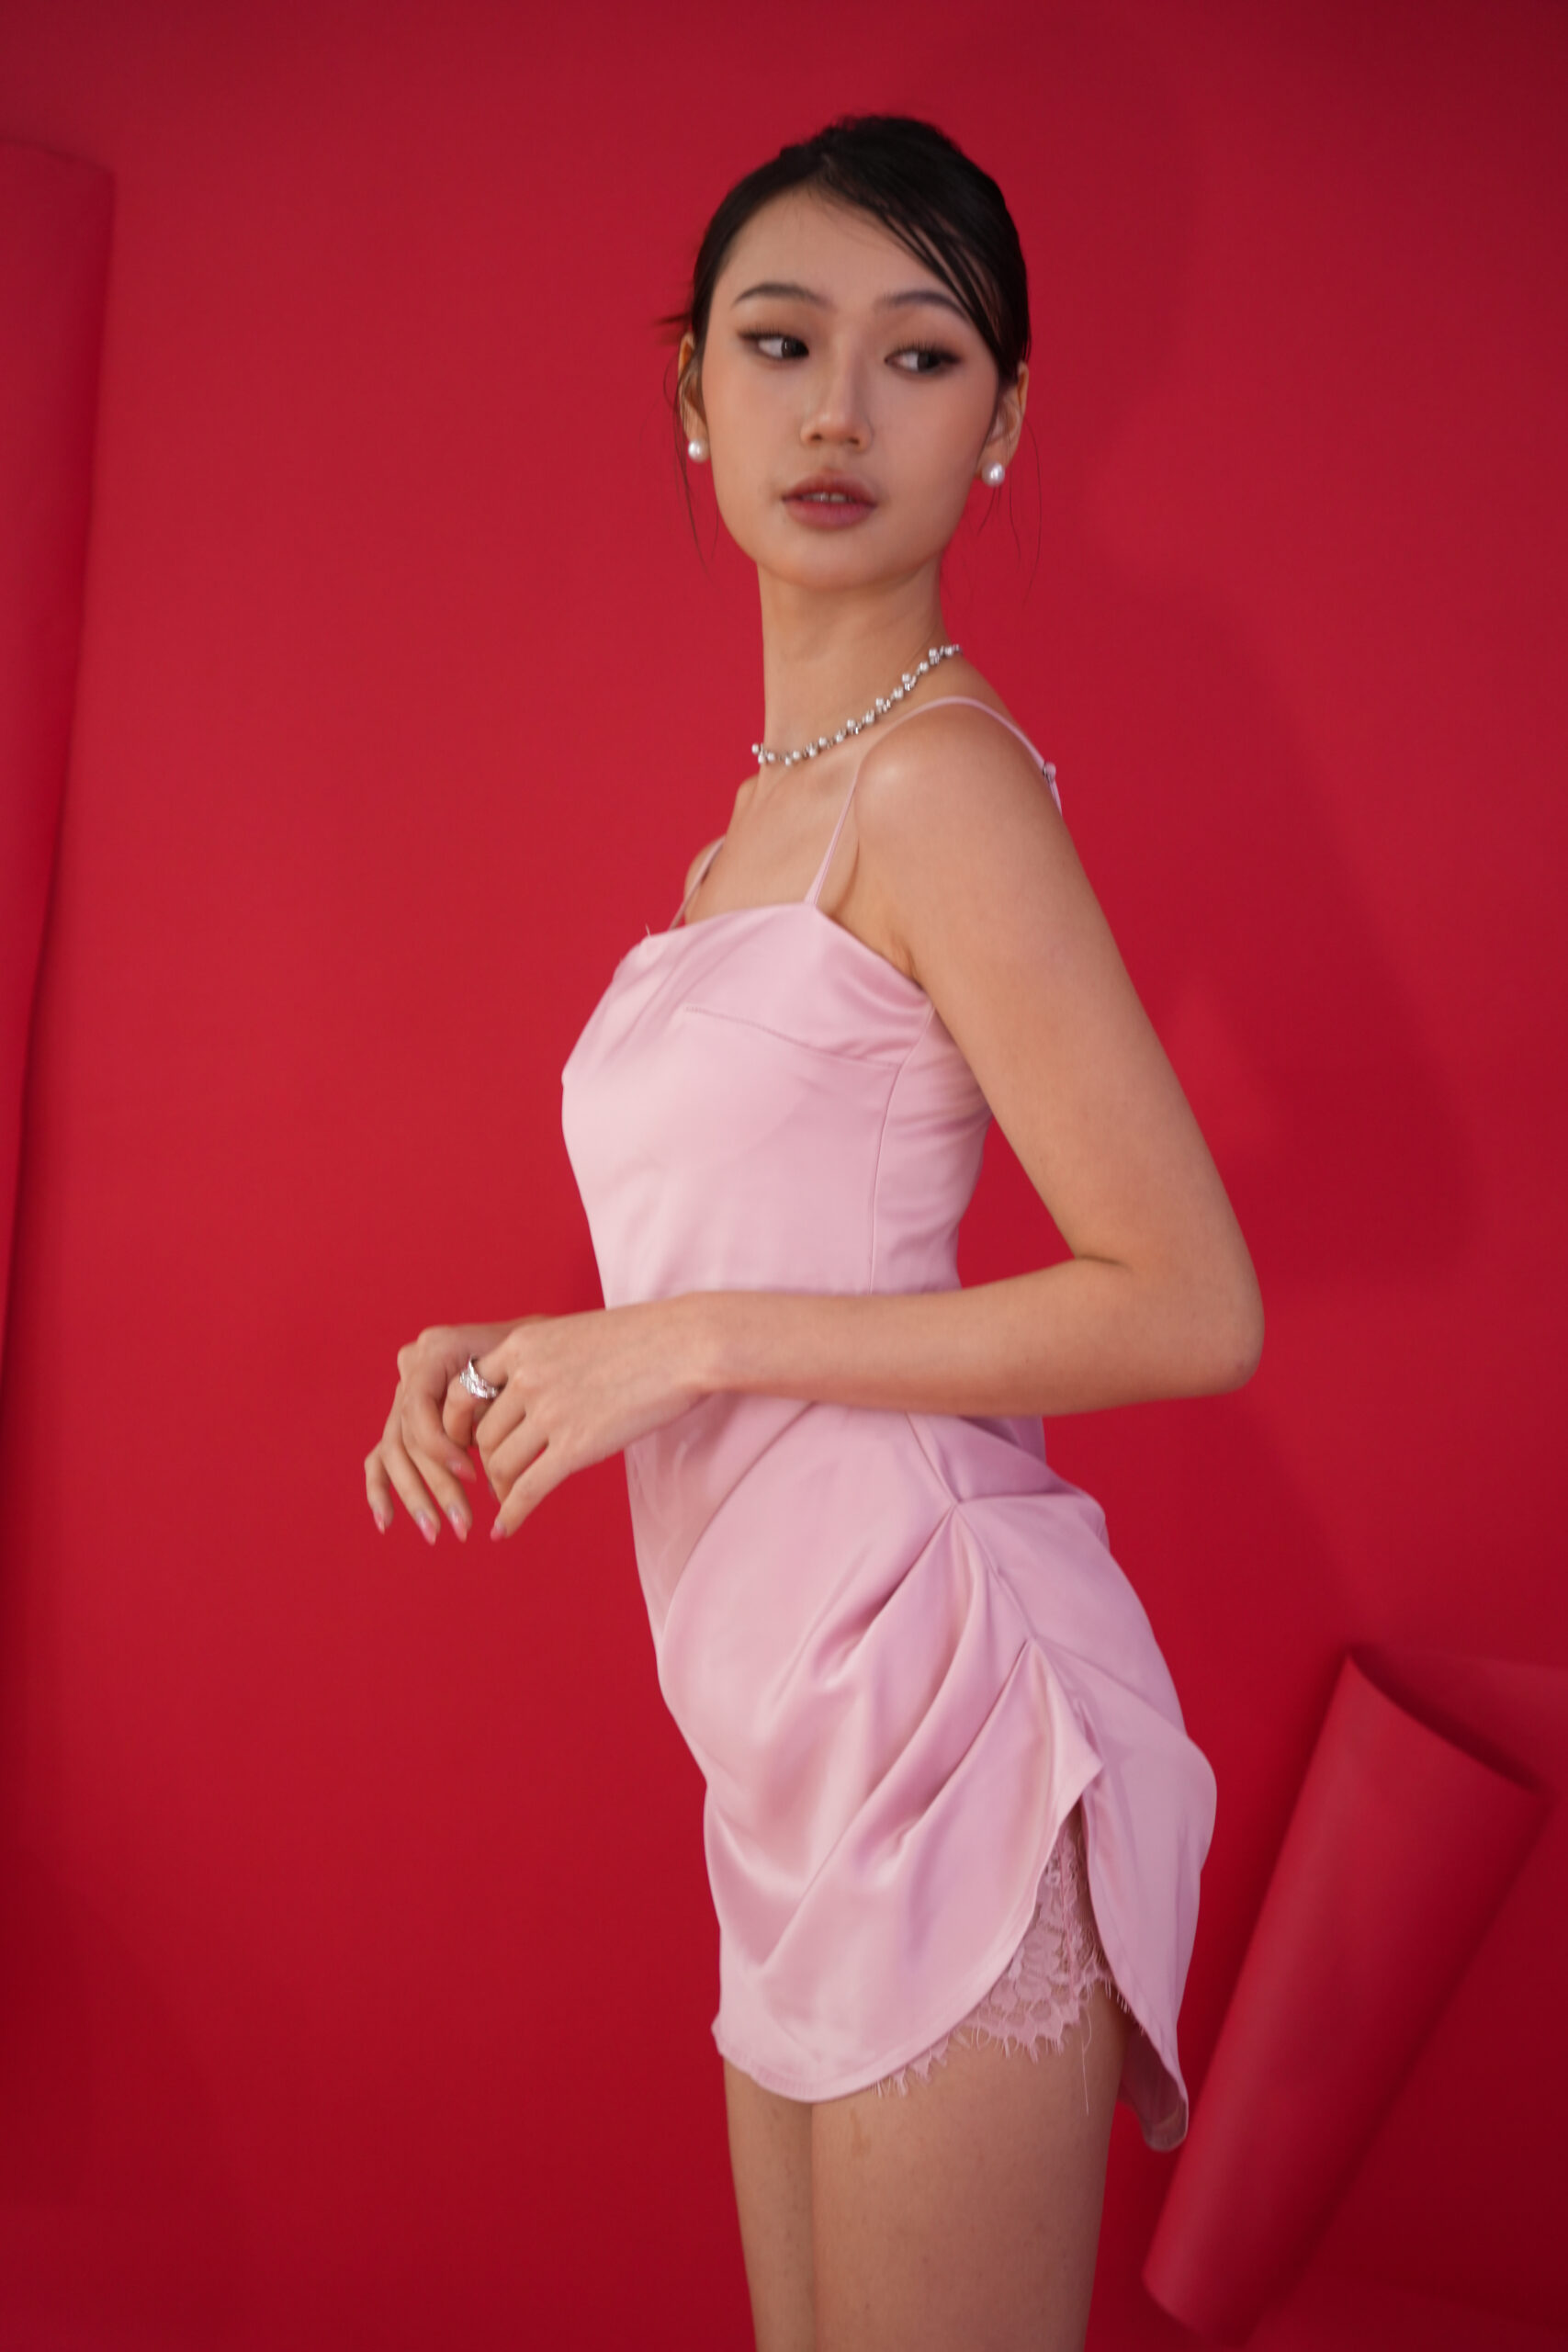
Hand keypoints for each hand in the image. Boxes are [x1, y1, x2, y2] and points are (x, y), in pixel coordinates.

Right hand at [365, 1320, 515, 1542]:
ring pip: (394, 1453)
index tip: (473, 1475)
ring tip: (436, 1533)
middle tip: (462, 1525)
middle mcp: (409, 1368)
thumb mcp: (516, 1373)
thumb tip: (483, 1470)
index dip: (440, 1447)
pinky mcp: (400, 1422)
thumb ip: (489, 1409)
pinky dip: (380, 1490)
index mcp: (434, 1349)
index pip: (418, 1409)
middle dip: (435, 1485)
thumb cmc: (529, 1358)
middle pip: (408, 1437)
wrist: (527, 1347)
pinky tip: (387, 1523)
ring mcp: (401, 1395)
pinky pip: (380, 1458)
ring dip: (414, 1497)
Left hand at [444, 1297, 706, 1540]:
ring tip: (507, 1501)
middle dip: (484, 1463)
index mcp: (522, 1345)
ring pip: (500, 1464)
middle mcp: (527, 1378)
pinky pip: (528, 1489)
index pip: (466, 1392)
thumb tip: (535, 1388)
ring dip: (500, 1489)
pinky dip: (511, 1514)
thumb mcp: (576, 1334)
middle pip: (483, 1434)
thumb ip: (546, 1360)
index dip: (463, 1425)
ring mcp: (550, 1413)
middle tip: (494, 1479)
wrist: (684, 1344)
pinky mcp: (576, 1446)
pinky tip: (504, 1529)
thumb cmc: (643, 1337)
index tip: (471, 1443)